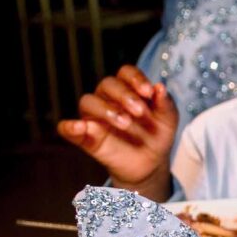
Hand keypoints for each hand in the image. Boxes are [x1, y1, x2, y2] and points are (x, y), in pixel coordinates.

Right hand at [58, 65, 177, 197]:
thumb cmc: (157, 135)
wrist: (152, 163)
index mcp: (129, 90)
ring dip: (105, 109)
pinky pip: (68, 129)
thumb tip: (160, 87)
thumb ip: (165, 104)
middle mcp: (108, 99)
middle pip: (107, 84)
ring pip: (88, 101)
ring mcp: (96, 117)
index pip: (125, 73)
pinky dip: (68, 126)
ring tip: (125, 123)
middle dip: (124, 95)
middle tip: (140, 112)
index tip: (149, 92)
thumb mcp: (168, 120)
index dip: (136, 78)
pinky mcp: (86, 137)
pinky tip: (79, 127)